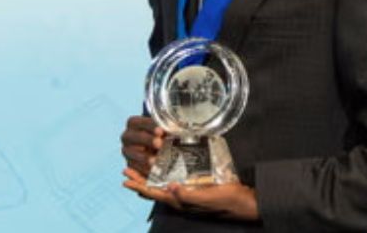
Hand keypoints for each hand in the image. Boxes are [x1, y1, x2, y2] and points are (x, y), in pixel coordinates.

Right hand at [120, 115, 163, 175]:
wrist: (153, 148)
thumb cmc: (160, 135)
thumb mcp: (163, 130)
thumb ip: (166, 129)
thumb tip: (176, 130)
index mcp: (133, 123)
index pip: (139, 122)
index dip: (150, 126)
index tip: (161, 131)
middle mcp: (127, 136)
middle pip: (136, 137)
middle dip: (148, 140)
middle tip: (159, 143)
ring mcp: (127, 151)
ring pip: (133, 153)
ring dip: (145, 157)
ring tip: (155, 160)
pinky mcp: (130, 164)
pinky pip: (135, 167)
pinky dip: (144, 169)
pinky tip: (153, 170)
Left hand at [121, 168, 258, 220]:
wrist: (241, 202)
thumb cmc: (225, 200)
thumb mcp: (206, 197)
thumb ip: (188, 194)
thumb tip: (170, 187)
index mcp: (179, 201)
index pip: (153, 193)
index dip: (139, 186)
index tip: (125, 178)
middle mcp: (179, 197)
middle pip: (153, 189)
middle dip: (139, 180)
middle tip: (126, 169)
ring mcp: (186, 192)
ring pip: (161, 184)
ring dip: (149, 176)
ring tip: (139, 166)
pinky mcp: (194, 186)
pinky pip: (174, 180)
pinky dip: (164, 173)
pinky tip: (164, 165)